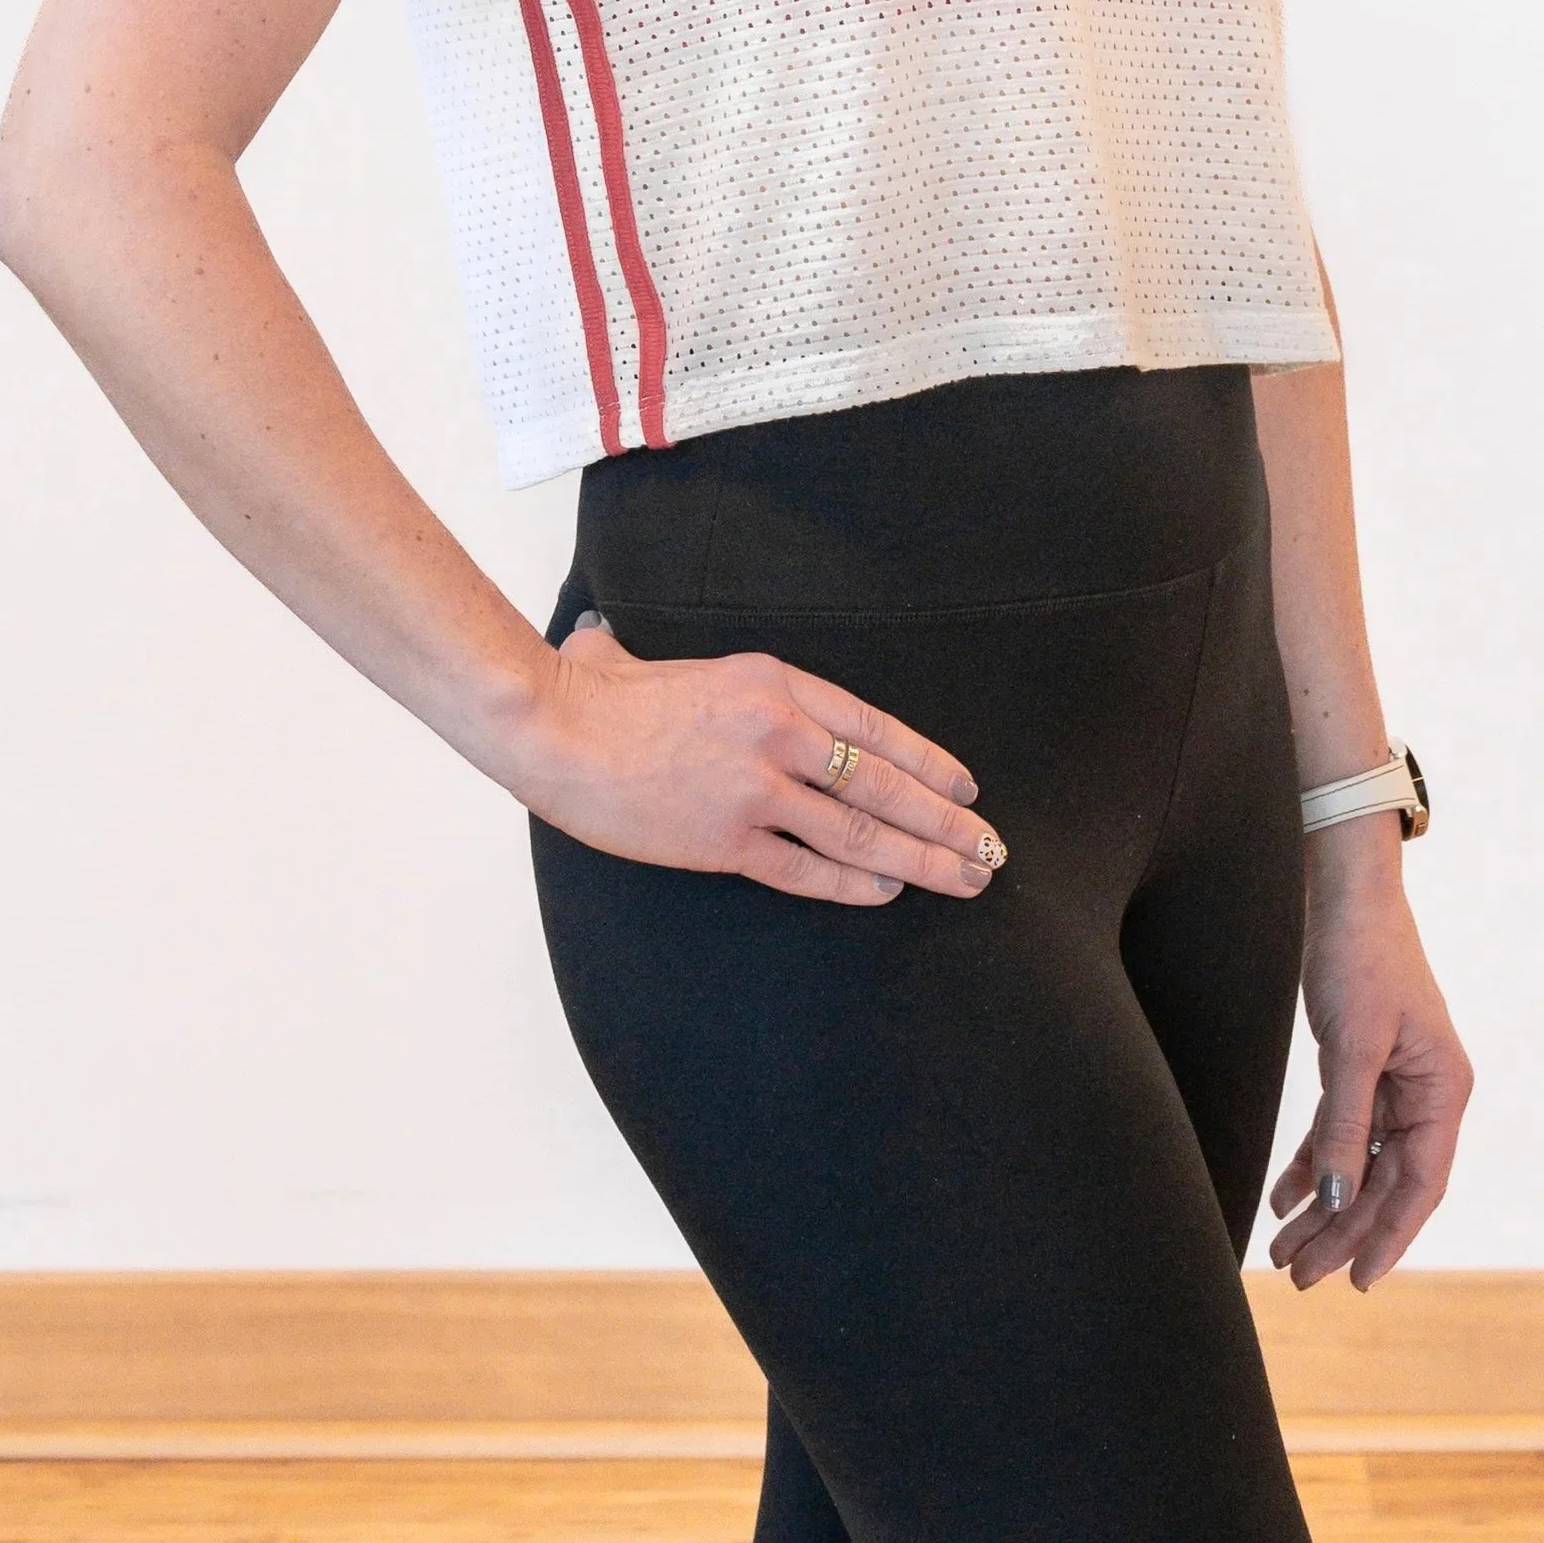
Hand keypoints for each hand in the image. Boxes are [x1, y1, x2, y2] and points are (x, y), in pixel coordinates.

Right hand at [515, 613, 1006, 905]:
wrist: (554, 730)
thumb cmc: (598, 694)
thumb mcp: (674, 662)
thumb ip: (690, 672)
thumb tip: (637, 651)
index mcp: (774, 682)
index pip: (874, 727)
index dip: (928, 762)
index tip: (965, 787)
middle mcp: (778, 732)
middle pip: (883, 784)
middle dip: (945, 820)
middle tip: (989, 847)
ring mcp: (755, 789)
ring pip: (860, 832)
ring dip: (920, 860)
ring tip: (963, 879)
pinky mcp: (725, 840)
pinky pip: (806, 868)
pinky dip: (852, 883)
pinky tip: (886, 891)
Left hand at [1267, 826, 1471, 1290]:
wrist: (1345, 893)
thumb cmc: (1361, 958)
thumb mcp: (1353, 1046)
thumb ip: (1347, 1127)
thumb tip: (1341, 1204)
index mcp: (1442, 1091)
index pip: (1420, 1185)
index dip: (1389, 1237)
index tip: (1357, 1281)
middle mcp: (1425, 1094)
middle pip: (1385, 1183)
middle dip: (1343, 1232)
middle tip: (1298, 1276)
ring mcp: (1393, 1081)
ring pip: (1359, 1164)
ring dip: (1322, 1208)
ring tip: (1282, 1252)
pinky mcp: (1360, 1066)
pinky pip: (1339, 1134)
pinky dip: (1312, 1166)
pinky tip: (1283, 1200)